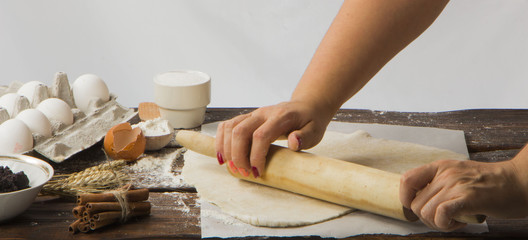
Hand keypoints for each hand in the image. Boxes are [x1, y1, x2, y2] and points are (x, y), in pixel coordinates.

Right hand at [215, 101, 332, 177]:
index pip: (260, 136)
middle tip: (244, 172)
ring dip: (226, 149)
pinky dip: (221, 140)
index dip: (255, 156)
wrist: (306, 107)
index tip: (258, 172)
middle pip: (240, 131)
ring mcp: (253, 115)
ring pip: (230, 127)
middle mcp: (263, 114)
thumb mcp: (315, 131)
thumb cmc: (310, 121)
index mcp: (280, 117)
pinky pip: (227, 126)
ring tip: (232, 167)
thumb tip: (293, 142)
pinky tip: (223, 155)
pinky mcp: (247, 118)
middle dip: (238, 155)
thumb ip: (305, 137)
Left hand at [400, 159, 527, 230]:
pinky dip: (445, 224)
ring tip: (457, 220)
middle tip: (447, 219)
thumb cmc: (492, 184)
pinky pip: (441, 214)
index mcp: (441, 167)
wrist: (521, 182)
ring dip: (439, 224)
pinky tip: (459, 222)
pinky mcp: (468, 198)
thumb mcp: (459, 175)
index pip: (406, 180)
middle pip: (416, 204)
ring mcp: (456, 185)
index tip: (418, 210)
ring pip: (426, 213)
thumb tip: (421, 203)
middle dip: (428, 219)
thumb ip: (440, 184)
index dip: (406, 199)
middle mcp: (445, 173)